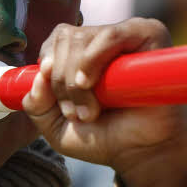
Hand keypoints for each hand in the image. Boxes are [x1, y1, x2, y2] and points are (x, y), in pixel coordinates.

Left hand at [23, 18, 186, 186]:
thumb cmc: (106, 137)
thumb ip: (35, 103)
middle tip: (77, 113)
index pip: (57, 39)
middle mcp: (107, 38)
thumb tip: (38, 75)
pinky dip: (93, 59)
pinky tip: (90, 84)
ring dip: (75, 79)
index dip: (48, 65)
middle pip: (66, 37)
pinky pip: (110, 35)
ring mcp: (129, 33)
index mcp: (87, 51)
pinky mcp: (150, 34)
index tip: (57, 102)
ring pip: (83, 38)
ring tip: (90, 110)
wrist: (142, 153)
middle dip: (61, 79)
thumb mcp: (56, 125)